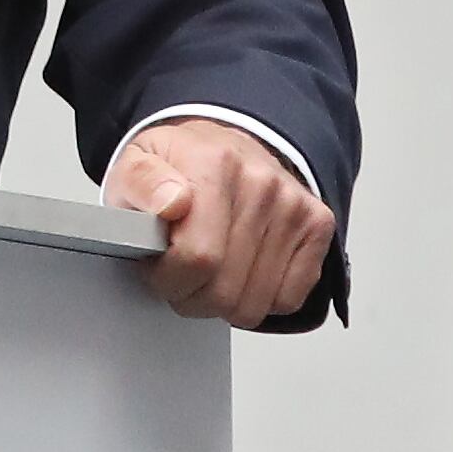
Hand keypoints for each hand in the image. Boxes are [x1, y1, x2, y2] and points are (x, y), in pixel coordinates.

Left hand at [109, 118, 333, 328]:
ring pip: (255, 304)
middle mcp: (262, 183)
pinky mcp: (317, 227)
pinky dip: (260, 299)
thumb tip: (170, 202)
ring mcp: (294, 206)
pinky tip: (241, 272)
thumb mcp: (135, 166)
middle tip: (179, 274)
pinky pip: (288, 299)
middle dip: (190, 296)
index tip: (157, 268)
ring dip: (224, 303)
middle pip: (225, 290)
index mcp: (214, 163)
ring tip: (208, 272)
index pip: (197, 257)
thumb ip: (139, 182)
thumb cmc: (177, 168)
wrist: (222, 147)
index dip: (167, 278)